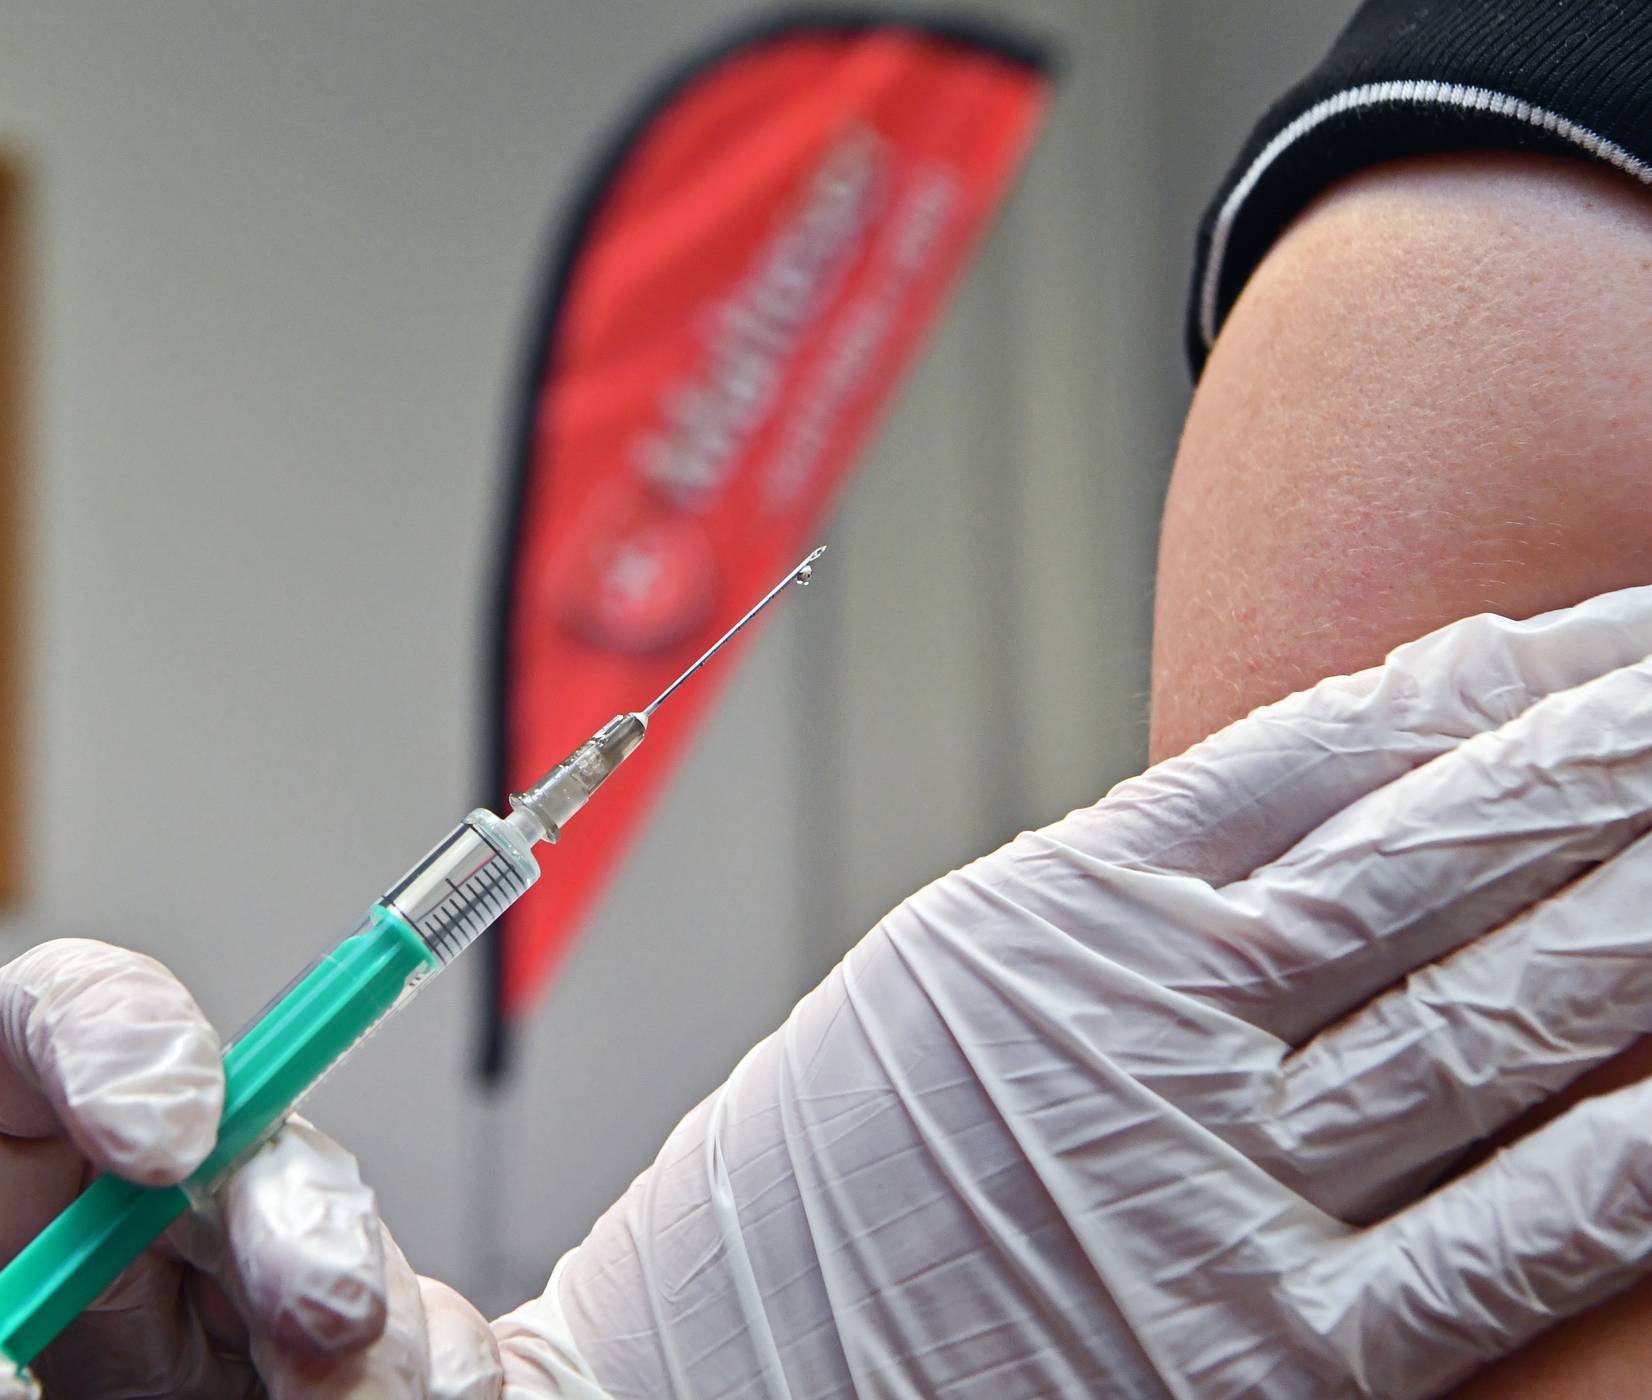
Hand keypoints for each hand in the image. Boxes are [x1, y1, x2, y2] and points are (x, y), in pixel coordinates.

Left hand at [0, 939, 500, 1398]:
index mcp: (2, 1100)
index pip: (77, 1007)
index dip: (134, 1044)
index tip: (159, 1134)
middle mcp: (138, 1159)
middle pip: (254, 1123)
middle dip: (302, 1213)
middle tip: (318, 1304)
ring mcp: (221, 1253)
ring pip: (336, 1233)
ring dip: (364, 1308)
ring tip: (333, 1387)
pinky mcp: (281, 1348)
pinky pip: (394, 1334)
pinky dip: (422, 1367)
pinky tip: (404, 1397)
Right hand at [489, 586, 1651, 1396]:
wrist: (688, 1384)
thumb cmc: (809, 1189)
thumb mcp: (945, 976)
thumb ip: (1127, 899)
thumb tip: (1319, 825)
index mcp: (1058, 906)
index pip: (1328, 748)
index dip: (1495, 679)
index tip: (1602, 638)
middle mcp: (1146, 1023)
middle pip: (1441, 854)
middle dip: (1616, 759)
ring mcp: (1213, 1189)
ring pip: (1493, 1017)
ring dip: (1644, 912)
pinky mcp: (1262, 1362)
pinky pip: (1492, 1243)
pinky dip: (1619, 1160)